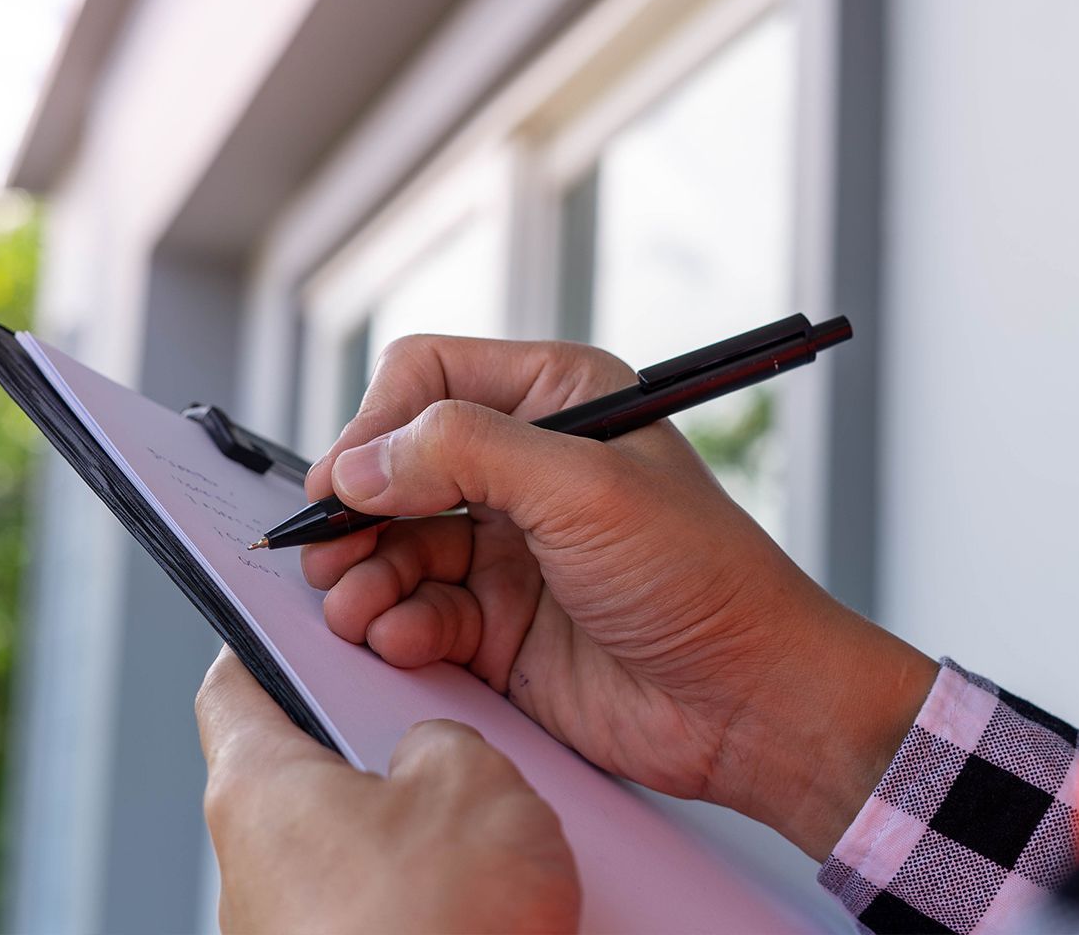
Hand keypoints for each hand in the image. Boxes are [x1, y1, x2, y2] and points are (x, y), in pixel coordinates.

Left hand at [196, 648, 579, 933]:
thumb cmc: (435, 926)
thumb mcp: (473, 779)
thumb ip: (445, 740)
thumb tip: (433, 755)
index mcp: (257, 787)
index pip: (233, 687)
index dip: (269, 644)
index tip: (298, 624)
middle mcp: (250, 865)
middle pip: (305, 772)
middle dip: (380, 749)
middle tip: (445, 731)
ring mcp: (285, 933)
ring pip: (351, 849)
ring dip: (417, 835)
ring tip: (493, 832)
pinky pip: (380, 912)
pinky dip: (428, 899)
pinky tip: (490, 903)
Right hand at [300, 335, 935, 859]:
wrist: (750, 702)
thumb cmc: (702, 576)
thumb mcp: (584, 489)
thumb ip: (465, 455)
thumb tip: (361, 463)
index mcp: (558, 400)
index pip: (428, 378)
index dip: (376, 425)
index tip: (346, 482)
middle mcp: (526, 467)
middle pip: (394, 466)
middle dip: (356, 510)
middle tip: (327, 551)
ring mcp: (509, 550)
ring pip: (393, 545)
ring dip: (363, 576)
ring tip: (357, 607)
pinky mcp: (498, 627)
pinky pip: (416, 612)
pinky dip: (394, 625)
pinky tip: (402, 640)